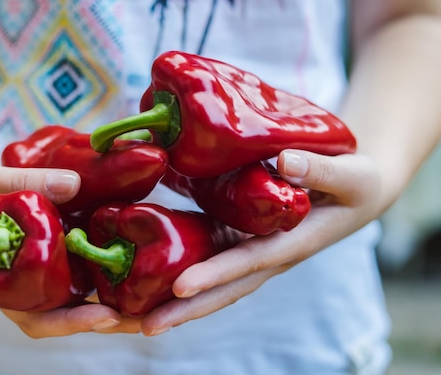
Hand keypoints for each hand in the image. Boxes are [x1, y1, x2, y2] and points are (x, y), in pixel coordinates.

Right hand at [0, 152, 141, 336]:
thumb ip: (21, 184)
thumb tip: (75, 184)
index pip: (33, 317)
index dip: (70, 323)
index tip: (106, 318)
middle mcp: (15, 279)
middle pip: (62, 311)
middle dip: (103, 317)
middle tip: (147, 315)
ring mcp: (27, 264)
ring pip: (69, 288)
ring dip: (105, 293)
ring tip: (147, 292)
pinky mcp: (37, 245)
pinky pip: (66, 259)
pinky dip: (92, 262)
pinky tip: (122, 252)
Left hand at [139, 149, 381, 335]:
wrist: (354, 191)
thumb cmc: (356, 183)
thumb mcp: (351, 175)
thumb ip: (322, 170)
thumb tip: (284, 161)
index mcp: (291, 244)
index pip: (249, 263)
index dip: (216, 275)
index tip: (181, 287)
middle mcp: (265, 255)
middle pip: (221, 288)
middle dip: (183, 309)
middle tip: (141, 326)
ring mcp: (249, 248)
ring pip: (209, 280)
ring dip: (172, 299)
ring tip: (129, 314)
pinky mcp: (238, 235)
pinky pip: (205, 255)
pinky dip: (176, 268)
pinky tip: (143, 271)